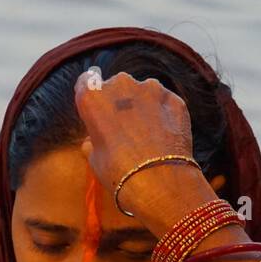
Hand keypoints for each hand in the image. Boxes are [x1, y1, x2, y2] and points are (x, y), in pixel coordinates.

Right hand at [72, 67, 213, 230]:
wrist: (158, 181)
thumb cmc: (118, 171)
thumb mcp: (94, 158)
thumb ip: (93, 140)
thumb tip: (95, 139)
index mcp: (93, 96)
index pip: (87, 81)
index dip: (92, 92)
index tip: (98, 103)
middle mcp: (120, 84)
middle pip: (118, 85)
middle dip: (121, 101)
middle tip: (125, 126)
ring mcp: (150, 88)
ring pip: (144, 92)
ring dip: (144, 105)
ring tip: (148, 132)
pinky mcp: (173, 99)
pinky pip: (165, 103)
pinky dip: (164, 113)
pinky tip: (165, 134)